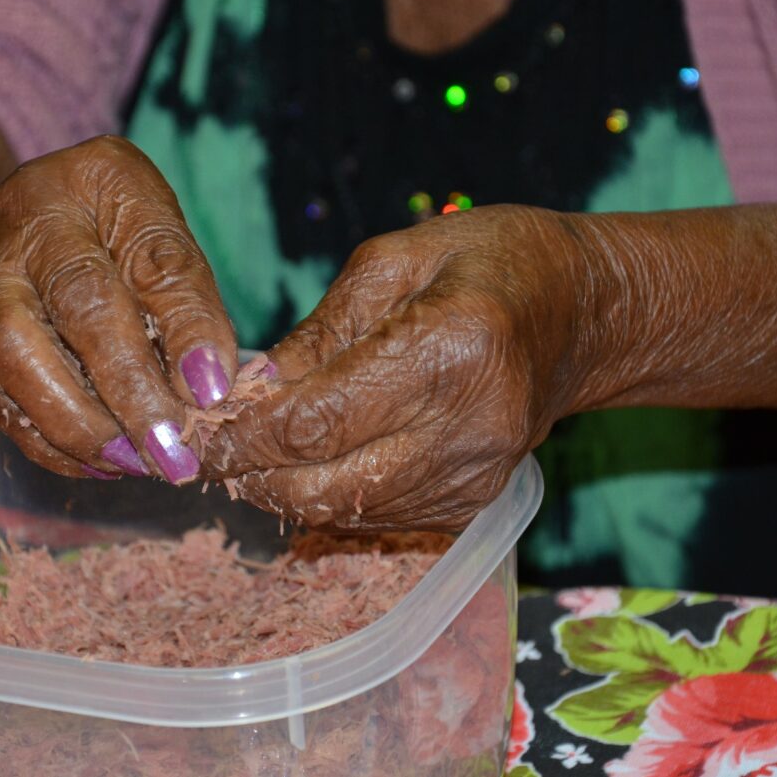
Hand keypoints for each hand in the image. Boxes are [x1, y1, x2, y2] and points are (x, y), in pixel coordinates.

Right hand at [0, 136, 236, 481]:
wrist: (2, 250)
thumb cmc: (105, 241)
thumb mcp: (156, 236)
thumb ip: (184, 296)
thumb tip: (211, 389)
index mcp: (96, 179)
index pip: (154, 256)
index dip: (188, 327)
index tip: (214, 390)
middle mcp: (29, 222)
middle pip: (83, 306)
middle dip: (134, 389)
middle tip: (176, 447)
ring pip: (23, 360)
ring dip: (89, 427)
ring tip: (141, 463)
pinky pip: (6, 405)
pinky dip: (58, 446)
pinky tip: (106, 464)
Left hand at [203, 205, 602, 530]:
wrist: (582, 316)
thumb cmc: (487, 264)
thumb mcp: (395, 259)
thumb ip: (320, 330)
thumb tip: (250, 391)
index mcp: (450, 349)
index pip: (317, 421)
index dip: (243, 438)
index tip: (195, 433)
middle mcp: (468, 427)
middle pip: (326, 484)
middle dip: (253, 475)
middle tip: (208, 450)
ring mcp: (476, 476)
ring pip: (347, 512)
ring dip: (285, 490)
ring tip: (252, 454)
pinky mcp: (474, 503)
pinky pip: (379, 517)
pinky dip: (331, 496)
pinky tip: (311, 462)